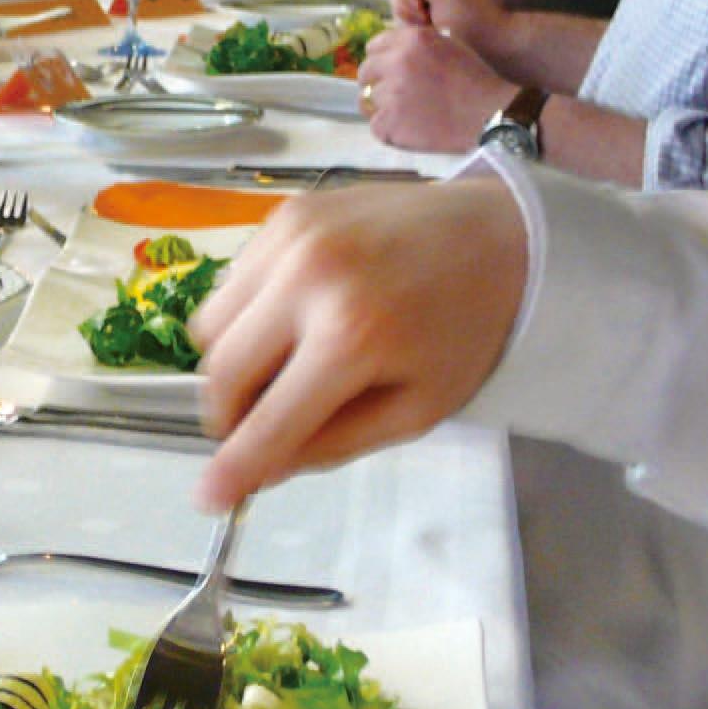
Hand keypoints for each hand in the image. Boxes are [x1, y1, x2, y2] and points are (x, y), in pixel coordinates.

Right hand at [192, 179, 528, 508]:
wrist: (497, 232)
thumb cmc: (465, 327)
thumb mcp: (416, 408)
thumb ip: (334, 444)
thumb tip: (262, 469)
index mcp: (353, 336)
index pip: (270, 419)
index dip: (235, 467)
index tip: (210, 497)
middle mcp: (309, 277)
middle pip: (223, 370)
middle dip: (230, 414)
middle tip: (258, 427)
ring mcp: (290, 236)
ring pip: (212, 323)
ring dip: (235, 360)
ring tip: (286, 365)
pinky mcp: (284, 211)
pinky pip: (233, 282)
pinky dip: (250, 313)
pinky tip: (298, 315)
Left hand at [359, 26, 513, 151]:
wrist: (495, 114)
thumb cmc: (479, 80)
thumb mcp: (448, 44)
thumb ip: (416, 45)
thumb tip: (389, 55)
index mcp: (411, 39)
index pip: (374, 47)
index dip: (383, 61)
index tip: (392, 73)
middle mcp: (396, 62)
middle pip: (365, 73)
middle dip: (377, 84)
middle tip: (398, 98)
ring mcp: (390, 94)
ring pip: (368, 100)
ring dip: (384, 108)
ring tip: (410, 115)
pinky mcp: (390, 124)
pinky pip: (376, 126)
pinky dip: (390, 130)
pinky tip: (412, 130)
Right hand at [389, 0, 510, 63]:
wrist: (492, 45)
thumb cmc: (471, 17)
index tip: (421, 6)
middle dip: (407, 7)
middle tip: (426, 19)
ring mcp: (429, 3)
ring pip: (400, 8)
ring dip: (410, 20)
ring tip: (430, 27)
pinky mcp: (428, 21)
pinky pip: (407, 22)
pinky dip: (413, 29)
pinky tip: (429, 34)